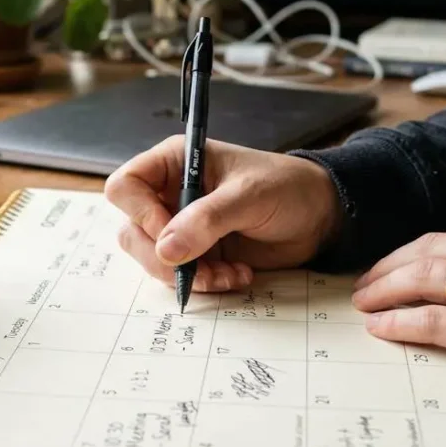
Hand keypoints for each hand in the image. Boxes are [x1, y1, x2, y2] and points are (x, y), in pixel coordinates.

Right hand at [105, 136, 340, 292]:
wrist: (319, 217)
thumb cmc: (287, 188)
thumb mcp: (249, 196)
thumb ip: (207, 220)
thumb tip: (166, 249)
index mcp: (174, 163)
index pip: (126, 187)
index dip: (141, 214)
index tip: (171, 235)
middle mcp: (170, 194)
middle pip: (132, 230)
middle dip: (163, 257)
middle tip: (198, 269)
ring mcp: (181, 226)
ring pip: (153, 258)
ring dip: (188, 275)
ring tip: (227, 274)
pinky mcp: (197, 253)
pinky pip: (181, 276)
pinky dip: (206, 283)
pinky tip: (237, 275)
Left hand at [352, 219, 445, 395]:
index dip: (419, 251)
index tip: (398, 263)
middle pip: (432, 250)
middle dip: (392, 265)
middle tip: (366, 282)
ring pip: (426, 279)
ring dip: (386, 290)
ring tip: (365, 302)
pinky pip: (436, 323)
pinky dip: (402, 323)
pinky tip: (382, 327)